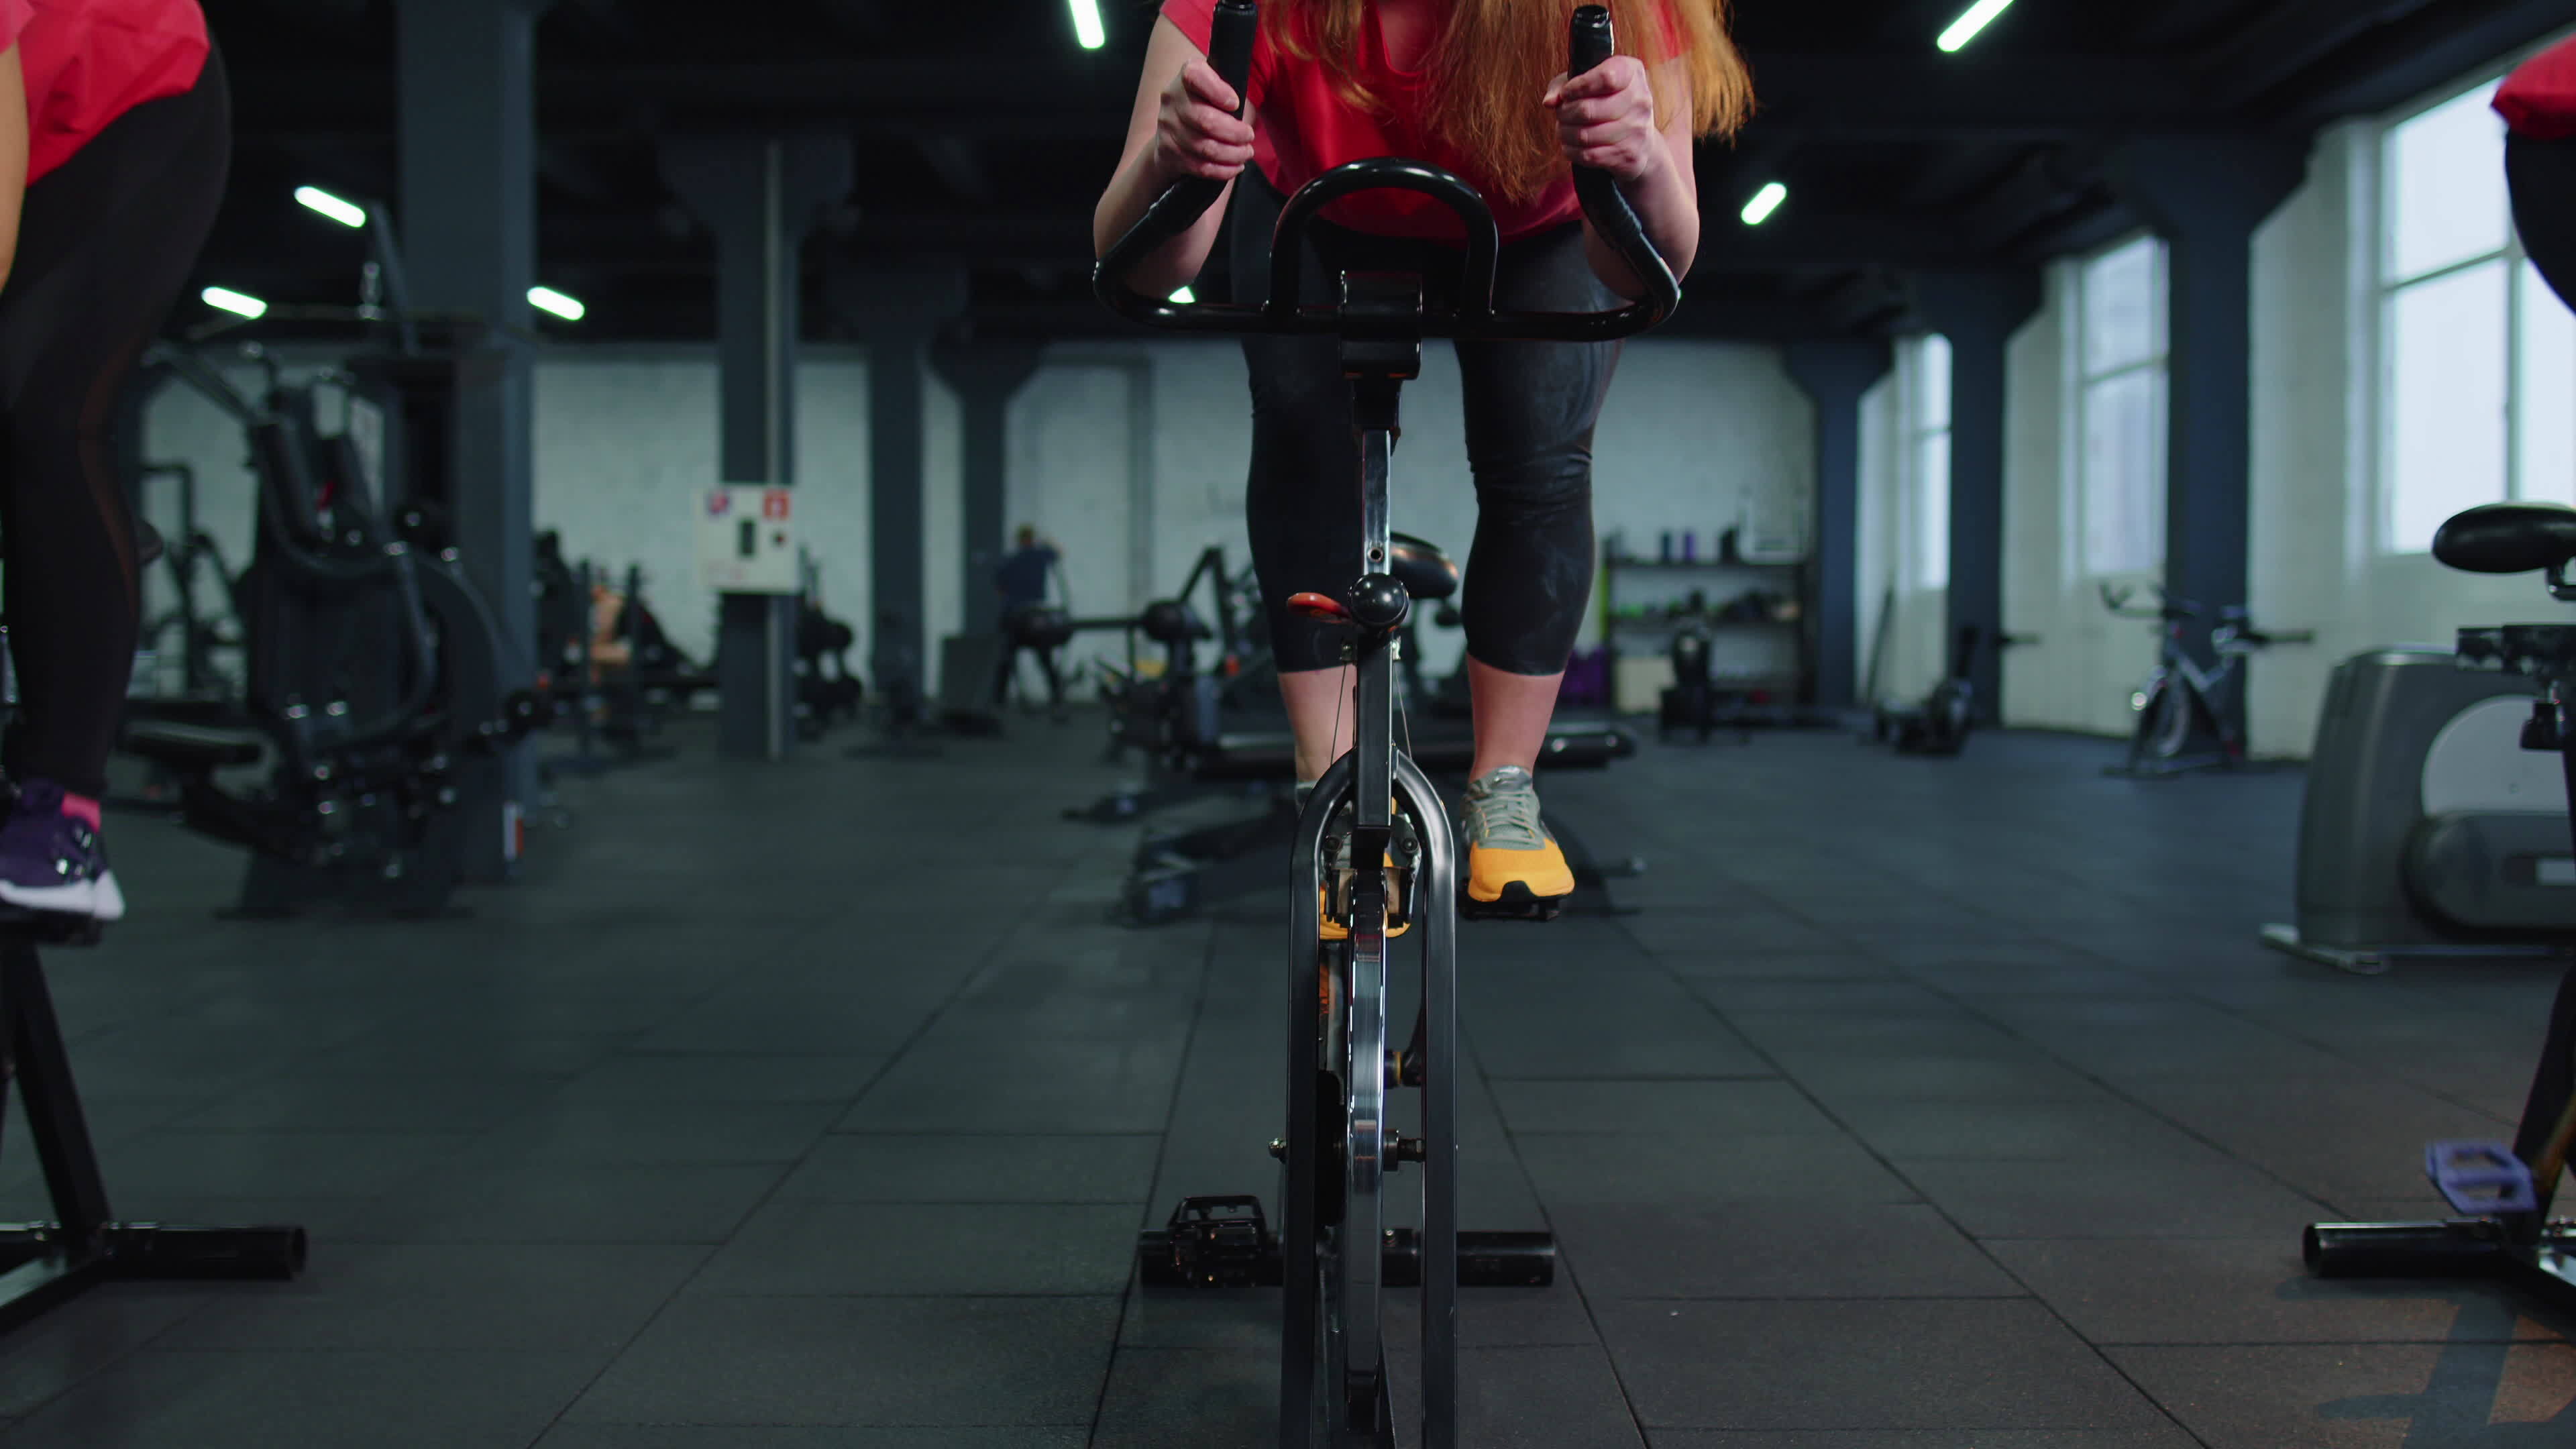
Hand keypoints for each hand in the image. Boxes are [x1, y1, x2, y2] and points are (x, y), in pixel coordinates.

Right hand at [1152, 58, 1254, 185]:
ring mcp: (1167, 126)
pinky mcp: (1169, 151)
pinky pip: (1200, 166)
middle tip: (1249, 136)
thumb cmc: (1208, 102)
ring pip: (1204, 147)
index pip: (1195, 76)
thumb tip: (1247, 117)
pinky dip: (1223, 170)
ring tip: (1246, 152)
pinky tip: (1235, 167)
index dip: (1217, 91)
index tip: (1235, 103)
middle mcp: (1173, 99)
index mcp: (1187, 75)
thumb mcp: (1219, 84)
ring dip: (1232, 154)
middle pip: (1205, 120)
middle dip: (1234, 133)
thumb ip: (1232, 89)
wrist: (1174, 128)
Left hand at [1545, 57, 1663, 183]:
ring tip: (1564, 130)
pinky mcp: (1630, 155)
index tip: (1566, 93)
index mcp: (1631, 72)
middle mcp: (1639, 99)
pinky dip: (1572, 151)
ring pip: (1585, 135)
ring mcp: (1637, 129)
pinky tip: (1571, 145)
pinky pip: (1589, 155)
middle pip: (1588, 110)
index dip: (1578, 87)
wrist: (1640, 140)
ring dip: (1565, 133)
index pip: (1605, 77)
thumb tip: (1550, 102)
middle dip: (1565, 114)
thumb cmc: (1607, 103)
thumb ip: (1563, 84)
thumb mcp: (1587, 83)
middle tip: (1561, 115)